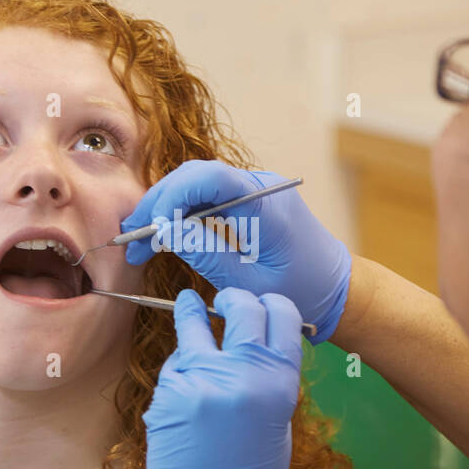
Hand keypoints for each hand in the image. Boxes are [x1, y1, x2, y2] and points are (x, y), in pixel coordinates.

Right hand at [121, 160, 352, 343]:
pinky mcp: (250, 200)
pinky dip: (182, 214)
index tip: (150, 229)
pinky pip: (208, 196)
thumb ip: (205, 253)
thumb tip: (164, 230)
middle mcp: (260, 187)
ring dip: (166, 211)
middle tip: (131, 242)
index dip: (171, 198)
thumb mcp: (247, 282)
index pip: (208, 178)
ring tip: (140, 246)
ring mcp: (255, 189)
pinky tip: (162, 238)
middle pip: (195, 177)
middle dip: (158, 206)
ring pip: (196, 186)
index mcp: (265, 206)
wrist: (336, 289)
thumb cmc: (300, 291)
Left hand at [143, 287, 302, 468]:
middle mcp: (245, 374)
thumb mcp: (278, 421)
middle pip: (241, 308)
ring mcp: (203, 379)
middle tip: (225, 301)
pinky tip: (185, 382)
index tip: (261, 302)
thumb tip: (257, 342)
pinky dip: (181, 367)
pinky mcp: (170, 390)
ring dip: (192, 311)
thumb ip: (269, 378)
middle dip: (233, 299)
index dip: (272, 304)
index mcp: (280, 383)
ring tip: (188, 303)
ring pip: (195, 325)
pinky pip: (176, 364)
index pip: (282, 316)